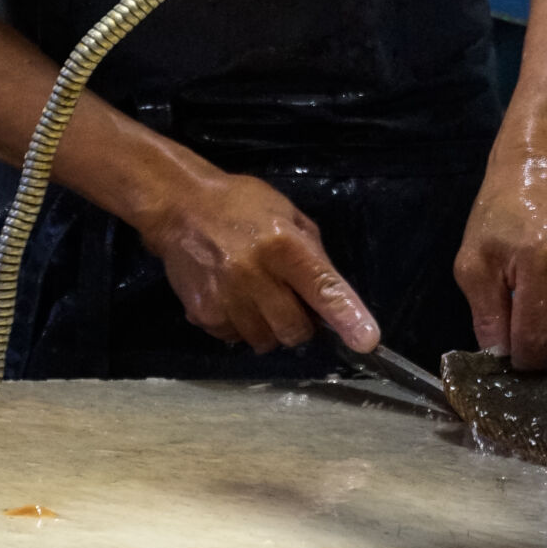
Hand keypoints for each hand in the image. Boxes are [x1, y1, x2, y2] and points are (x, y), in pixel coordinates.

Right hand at [138, 170, 379, 356]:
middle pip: (295, 329)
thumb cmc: (241, 206)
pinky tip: (232, 298)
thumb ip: (313, 254)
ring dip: (269, 328)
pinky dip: (241, 327)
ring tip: (256, 296)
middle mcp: (255, 273)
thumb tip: (332, 296)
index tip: (366, 340)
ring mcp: (226, 297)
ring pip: (266, 341)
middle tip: (290, 302)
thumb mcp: (287, 214)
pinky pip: (236, 340)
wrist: (179, 207)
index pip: (322, 286)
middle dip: (301, 325)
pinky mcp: (204, 313)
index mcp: (283, 243)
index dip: (346, 315)